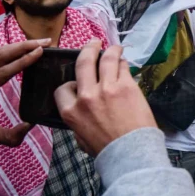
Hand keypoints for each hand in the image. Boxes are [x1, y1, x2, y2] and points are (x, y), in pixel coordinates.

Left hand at [0, 38, 49, 145]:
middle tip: (46, 41)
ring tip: (38, 43)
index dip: (23, 60)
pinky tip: (21, 50)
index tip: (41, 51)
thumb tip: (29, 124)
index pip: (4, 71)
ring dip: (17, 46)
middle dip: (23, 46)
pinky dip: (8, 50)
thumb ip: (11, 136)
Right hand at [54, 41, 157, 155]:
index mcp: (70, 111)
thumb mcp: (80, 139)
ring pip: (105, 59)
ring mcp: (107, 89)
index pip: (63, 88)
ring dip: (109, 49)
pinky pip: (123, 67)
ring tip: (113, 46)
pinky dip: (123, 63)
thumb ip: (77, 122)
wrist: (131, 152)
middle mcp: (86, 96)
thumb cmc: (107, 149)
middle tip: (93, 43)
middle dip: (87, 49)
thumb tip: (80, 112)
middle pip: (83, 63)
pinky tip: (125, 61)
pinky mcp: (127, 86)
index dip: (70, 83)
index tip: (79, 82)